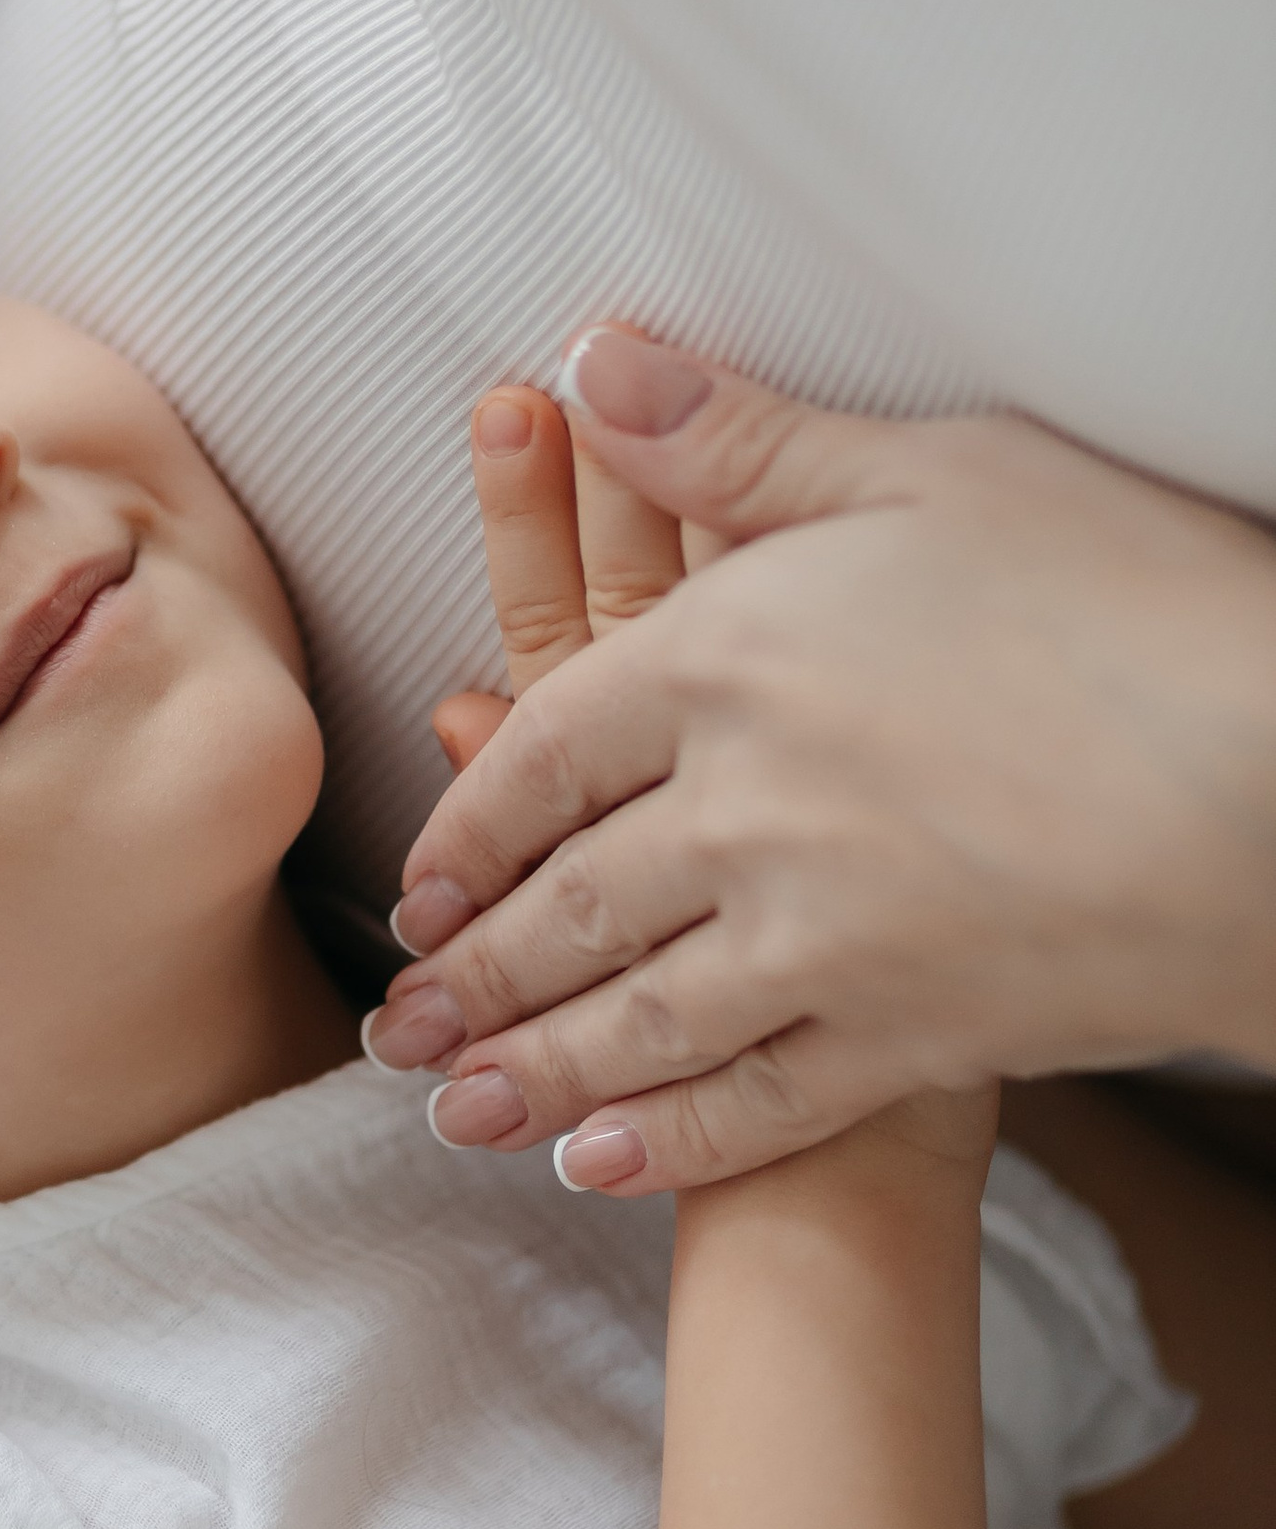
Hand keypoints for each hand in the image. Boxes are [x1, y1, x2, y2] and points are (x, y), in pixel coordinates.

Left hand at [368, 332, 1275, 1192]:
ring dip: (525, 1071)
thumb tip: (590, 364)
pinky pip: (754, 1107)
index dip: (469, 821)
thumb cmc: (1132, 601)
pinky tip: (599, 1163)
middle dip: (470, 974)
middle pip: (566, 906)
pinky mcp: (910, 1040)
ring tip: (449, 1108)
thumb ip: (739, 439)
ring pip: (633, 1021)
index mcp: (724, 664)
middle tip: (396, 1025)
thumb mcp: (931, 472)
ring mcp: (819, 944)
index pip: (544, 751)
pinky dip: (666, 1144)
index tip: (423, 874)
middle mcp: (742, 815)